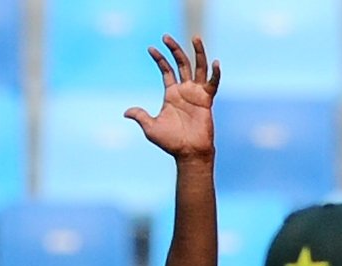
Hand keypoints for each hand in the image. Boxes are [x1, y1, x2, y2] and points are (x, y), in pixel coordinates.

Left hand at [125, 35, 220, 159]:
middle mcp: (184, 91)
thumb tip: (126, 112)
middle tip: (166, 36)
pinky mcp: (207, 100)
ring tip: (195, 37)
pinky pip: (212, 84)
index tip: (151, 48)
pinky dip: (215, 74)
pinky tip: (215, 63)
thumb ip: (140, 116)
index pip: (166, 71)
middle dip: (174, 49)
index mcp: (171, 94)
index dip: (159, 59)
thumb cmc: (171, 142)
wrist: (188, 153)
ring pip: (199, 68)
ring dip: (198, 53)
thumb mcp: (151, 128)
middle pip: (181, 64)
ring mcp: (196, 94)